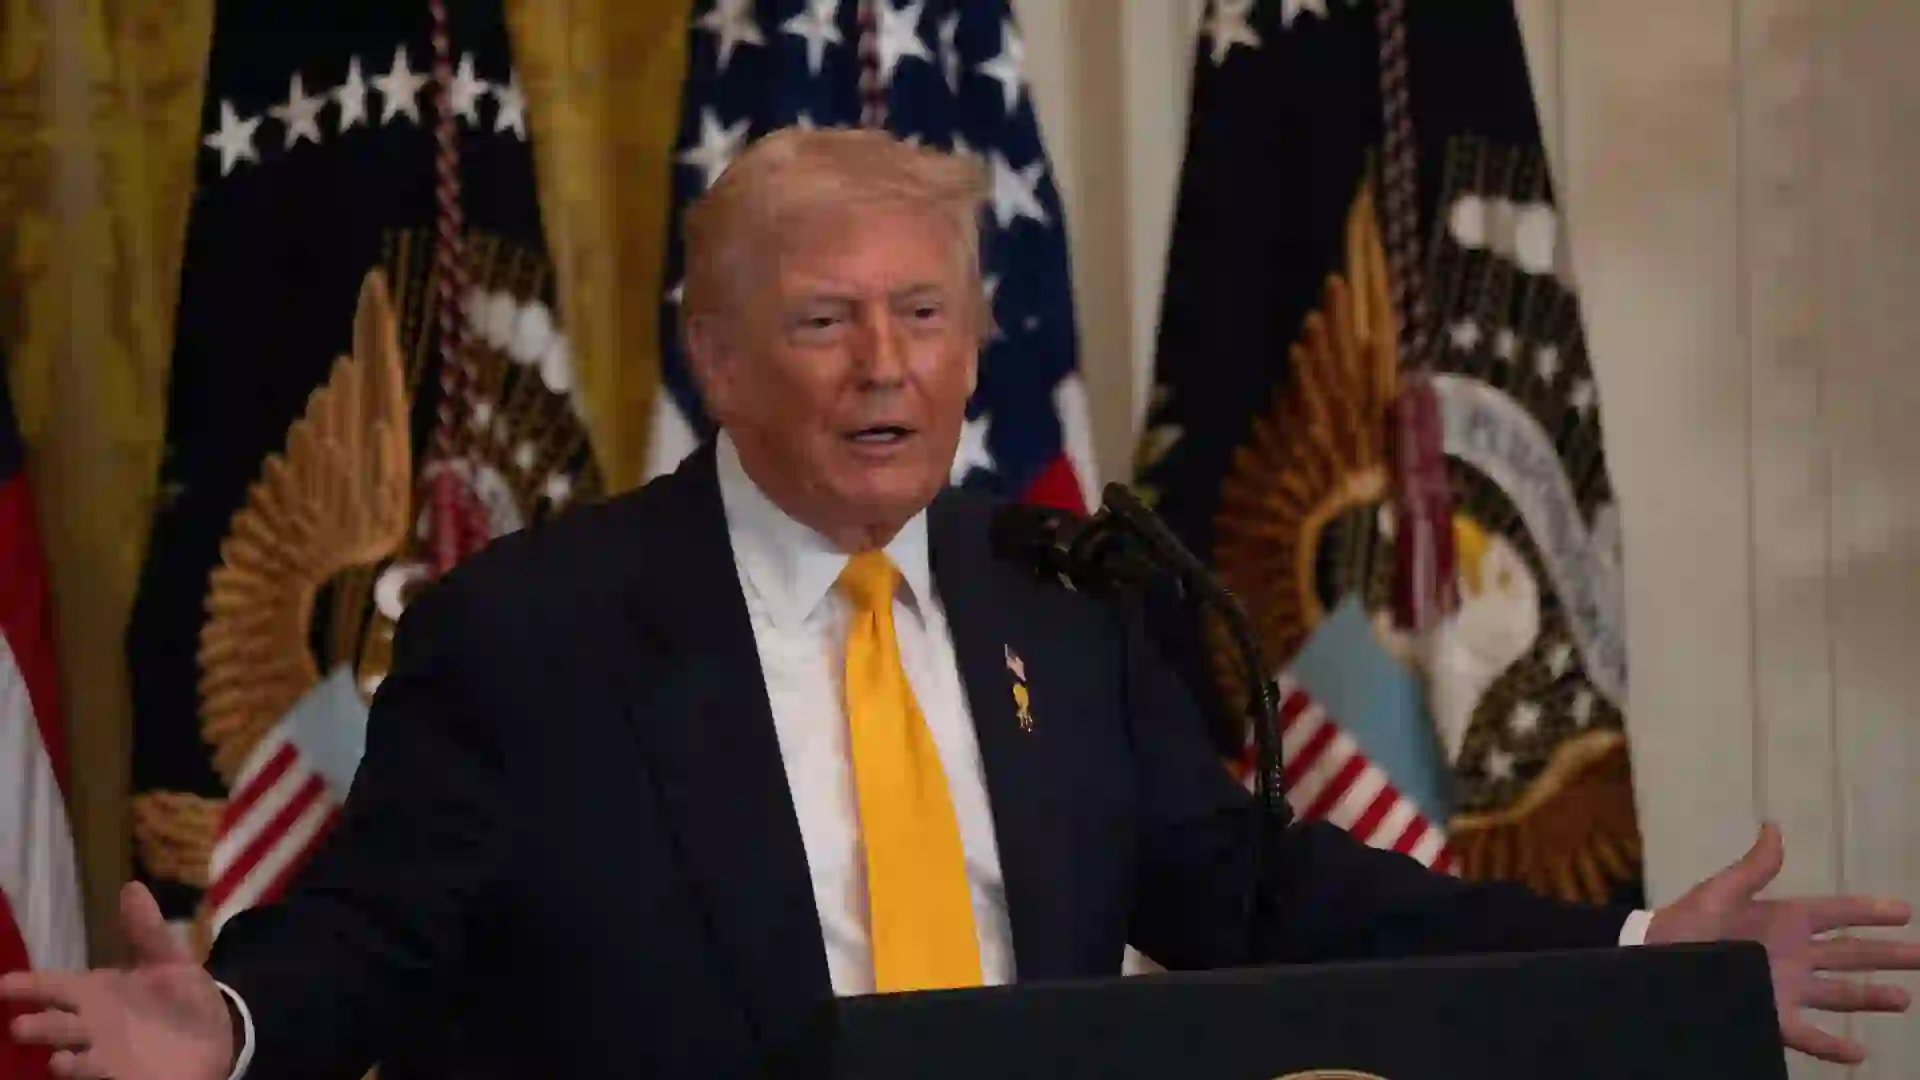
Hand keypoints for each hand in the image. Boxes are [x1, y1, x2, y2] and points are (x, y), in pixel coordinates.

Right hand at [1, 882, 234, 1079]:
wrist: (216, 1036)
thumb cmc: (182, 998)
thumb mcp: (170, 961)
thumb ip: (148, 931)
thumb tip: (133, 885)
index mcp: (100, 992)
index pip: (56, 986)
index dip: (30, 985)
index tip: (2, 985)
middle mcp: (94, 1024)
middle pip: (58, 1025)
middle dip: (39, 1026)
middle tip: (19, 1026)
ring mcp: (105, 1053)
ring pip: (74, 1058)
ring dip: (62, 1059)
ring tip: (52, 1057)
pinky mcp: (122, 1075)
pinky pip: (98, 1076)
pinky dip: (85, 1073)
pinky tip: (70, 1066)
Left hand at [1645, 822, 1919, 1064]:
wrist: (1652, 962)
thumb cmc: (1683, 925)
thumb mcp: (1719, 893)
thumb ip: (1754, 868)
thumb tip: (1774, 827)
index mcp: (1782, 920)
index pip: (1836, 914)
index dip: (1868, 912)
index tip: (1904, 911)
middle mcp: (1792, 954)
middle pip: (1850, 954)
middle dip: (1887, 955)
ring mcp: (1785, 987)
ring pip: (1839, 993)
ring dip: (1870, 996)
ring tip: (1904, 999)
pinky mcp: (1771, 1016)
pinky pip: (1809, 1033)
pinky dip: (1833, 1045)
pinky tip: (1858, 1052)